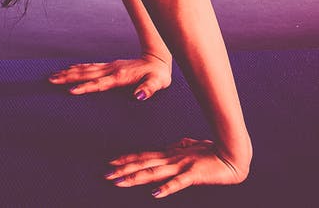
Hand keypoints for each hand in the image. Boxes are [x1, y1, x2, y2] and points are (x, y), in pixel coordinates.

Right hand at [48, 52, 170, 98]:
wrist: (157, 58)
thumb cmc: (158, 75)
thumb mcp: (158, 83)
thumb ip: (148, 89)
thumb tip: (138, 96)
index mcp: (120, 77)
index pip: (99, 84)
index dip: (85, 87)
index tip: (70, 91)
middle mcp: (111, 70)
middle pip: (85, 74)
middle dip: (67, 77)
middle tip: (50, 80)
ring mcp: (109, 66)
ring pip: (85, 69)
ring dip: (69, 72)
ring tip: (54, 75)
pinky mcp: (110, 66)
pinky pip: (90, 66)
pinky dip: (77, 67)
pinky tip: (70, 69)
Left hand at [106, 136, 249, 196]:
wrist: (233, 154)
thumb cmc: (213, 152)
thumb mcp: (193, 148)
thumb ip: (182, 147)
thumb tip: (175, 145)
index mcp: (171, 154)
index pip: (144, 156)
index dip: (127, 159)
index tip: (111, 162)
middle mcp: (172, 159)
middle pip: (143, 164)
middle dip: (124, 169)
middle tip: (106, 174)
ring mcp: (182, 166)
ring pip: (154, 172)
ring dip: (135, 177)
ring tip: (120, 182)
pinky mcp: (193, 175)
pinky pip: (177, 183)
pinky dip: (165, 188)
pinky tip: (154, 194)